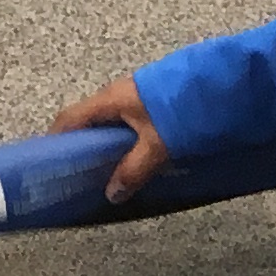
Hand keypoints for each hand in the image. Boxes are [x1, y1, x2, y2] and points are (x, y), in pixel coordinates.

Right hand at [48, 75, 172, 201]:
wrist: (224, 81)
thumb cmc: (179, 110)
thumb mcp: (156, 145)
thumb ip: (134, 170)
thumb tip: (111, 194)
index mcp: (109, 100)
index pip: (69, 119)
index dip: (56, 139)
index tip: (51, 163)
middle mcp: (118, 94)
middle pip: (90, 121)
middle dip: (85, 146)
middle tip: (84, 173)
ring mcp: (137, 95)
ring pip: (113, 122)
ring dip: (110, 144)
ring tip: (113, 170)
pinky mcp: (154, 99)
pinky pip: (131, 121)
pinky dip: (128, 139)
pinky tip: (141, 156)